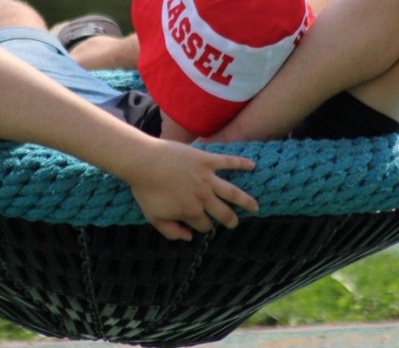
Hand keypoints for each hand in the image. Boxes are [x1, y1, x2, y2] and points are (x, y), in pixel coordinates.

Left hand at [123, 140, 258, 240]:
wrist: (143, 161)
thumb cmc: (145, 189)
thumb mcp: (153, 217)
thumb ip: (171, 231)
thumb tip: (188, 238)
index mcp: (191, 212)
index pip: (204, 225)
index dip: (203, 226)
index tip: (200, 223)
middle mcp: (204, 197)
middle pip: (223, 213)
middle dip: (229, 220)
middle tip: (233, 222)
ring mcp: (207, 178)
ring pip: (233, 193)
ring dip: (246, 201)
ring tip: (255, 207)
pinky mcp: (206, 160)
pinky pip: (228, 162)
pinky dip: (241, 163)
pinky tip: (252, 165)